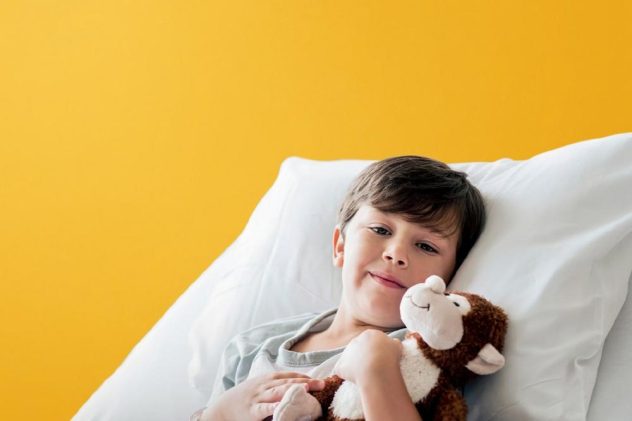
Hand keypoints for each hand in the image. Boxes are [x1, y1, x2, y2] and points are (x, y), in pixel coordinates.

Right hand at [203, 372, 324, 420]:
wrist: (220, 409)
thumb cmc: (243, 399)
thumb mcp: (259, 388)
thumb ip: (274, 386)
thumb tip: (296, 387)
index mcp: (267, 379)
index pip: (289, 375)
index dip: (304, 376)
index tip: (319, 379)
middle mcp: (264, 386)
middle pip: (288, 382)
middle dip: (305, 382)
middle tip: (322, 383)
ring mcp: (258, 398)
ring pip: (278, 391)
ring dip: (294, 389)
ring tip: (307, 389)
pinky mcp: (252, 411)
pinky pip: (265, 408)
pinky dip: (275, 407)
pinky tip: (284, 406)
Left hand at [333, 329, 401, 385]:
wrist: (377, 368)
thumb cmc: (389, 356)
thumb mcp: (396, 345)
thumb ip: (393, 343)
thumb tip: (393, 343)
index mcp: (369, 334)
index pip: (371, 341)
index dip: (376, 351)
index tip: (382, 359)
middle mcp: (355, 341)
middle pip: (360, 350)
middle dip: (365, 358)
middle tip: (374, 368)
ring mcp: (346, 353)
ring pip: (351, 360)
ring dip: (356, 367)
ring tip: (366, 376)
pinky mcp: (340, 366)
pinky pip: (342, 371)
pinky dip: (347, 376)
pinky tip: (356, 381)